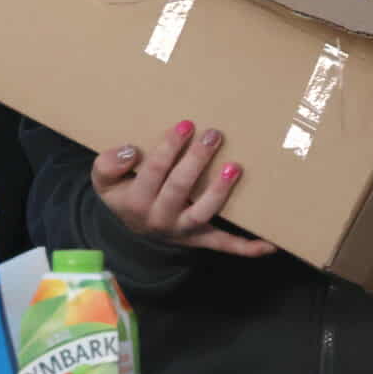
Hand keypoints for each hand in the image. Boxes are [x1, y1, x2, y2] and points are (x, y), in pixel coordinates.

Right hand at [92, 119, 277, 257]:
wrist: (131, 229)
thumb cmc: (123, 193)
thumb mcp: (103, 180)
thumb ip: (107, 164)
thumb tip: (131, 152)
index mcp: (135, 200)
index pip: (154, 171)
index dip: (169, 148)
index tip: (185, 125)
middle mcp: (160, 217)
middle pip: (179, 187)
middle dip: (196, 159)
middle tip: (213, 134)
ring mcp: (183, 230)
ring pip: (203, 213)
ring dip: (219, 192)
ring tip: (233, 167)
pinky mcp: (201, 239)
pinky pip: (223, 245)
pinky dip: (246, 247)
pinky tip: (269, 244)